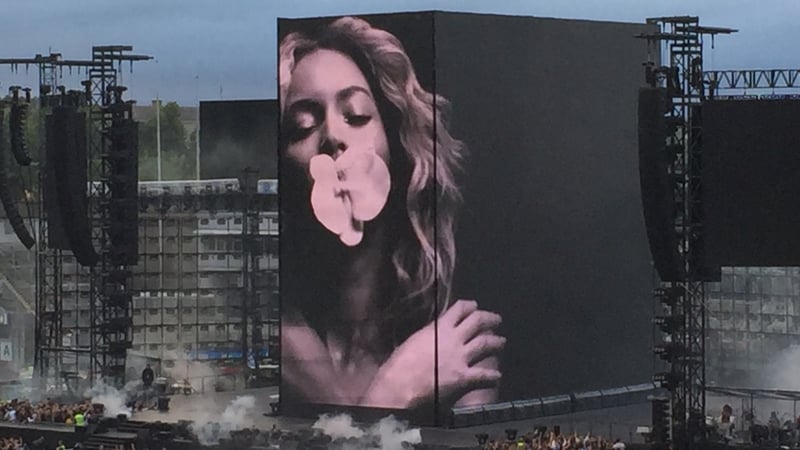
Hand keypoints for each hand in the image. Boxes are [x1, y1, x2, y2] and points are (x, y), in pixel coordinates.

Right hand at [361, 299, 504, 408]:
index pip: (459, 310)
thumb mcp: (412, 342)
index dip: (470, 306)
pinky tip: (497, 376)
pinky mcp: (465, 378)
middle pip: (478, 322)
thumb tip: (431, 338)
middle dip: (490, 319)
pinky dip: (493, 376)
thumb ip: (427, 337)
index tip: (475, 306)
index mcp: (438, 329)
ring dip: (496, 342)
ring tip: (501, 342)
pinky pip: (485, 375)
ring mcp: (461, 358)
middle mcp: (453, 340)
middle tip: (497, 320)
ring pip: (486, 344)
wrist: (398, 387)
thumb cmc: (398, 366)